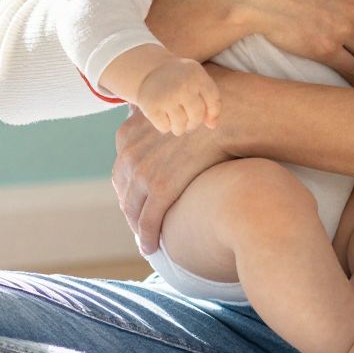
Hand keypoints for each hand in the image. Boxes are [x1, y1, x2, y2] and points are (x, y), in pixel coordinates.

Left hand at [113, 73, 235, 252]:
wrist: (231, 114)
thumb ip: (160, 114)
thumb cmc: (209, 108)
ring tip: (145, 239)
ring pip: (133, 209)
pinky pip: (149, 220)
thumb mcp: (172, 104)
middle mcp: (129, 152)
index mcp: (128, 133)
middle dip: (130, 207)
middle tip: (139, 222)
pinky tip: (151, 247)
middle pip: (124, 189)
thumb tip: (161, 116)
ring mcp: (143, 171)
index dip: (128, 186)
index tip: (138, 196)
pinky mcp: (161, 189)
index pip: (122, 168)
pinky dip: (147, 237)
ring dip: (137, 226)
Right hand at [133, 58, 219, 136]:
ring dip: (179, 128)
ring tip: (175, 121)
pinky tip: (162, 116)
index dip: (212, 113)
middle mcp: (183, 85)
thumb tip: (212, 126)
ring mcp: (166, 95)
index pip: (214, 102)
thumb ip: (210, 101)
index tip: (206, 116)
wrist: (149, 70)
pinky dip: (164, 126)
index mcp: (197, 75)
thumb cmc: (180, 80)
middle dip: (193, 123)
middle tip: (188, 122)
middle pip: (197, 116)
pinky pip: (165, 128)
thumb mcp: (197, 81)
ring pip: (180, 126)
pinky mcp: (151, 106)